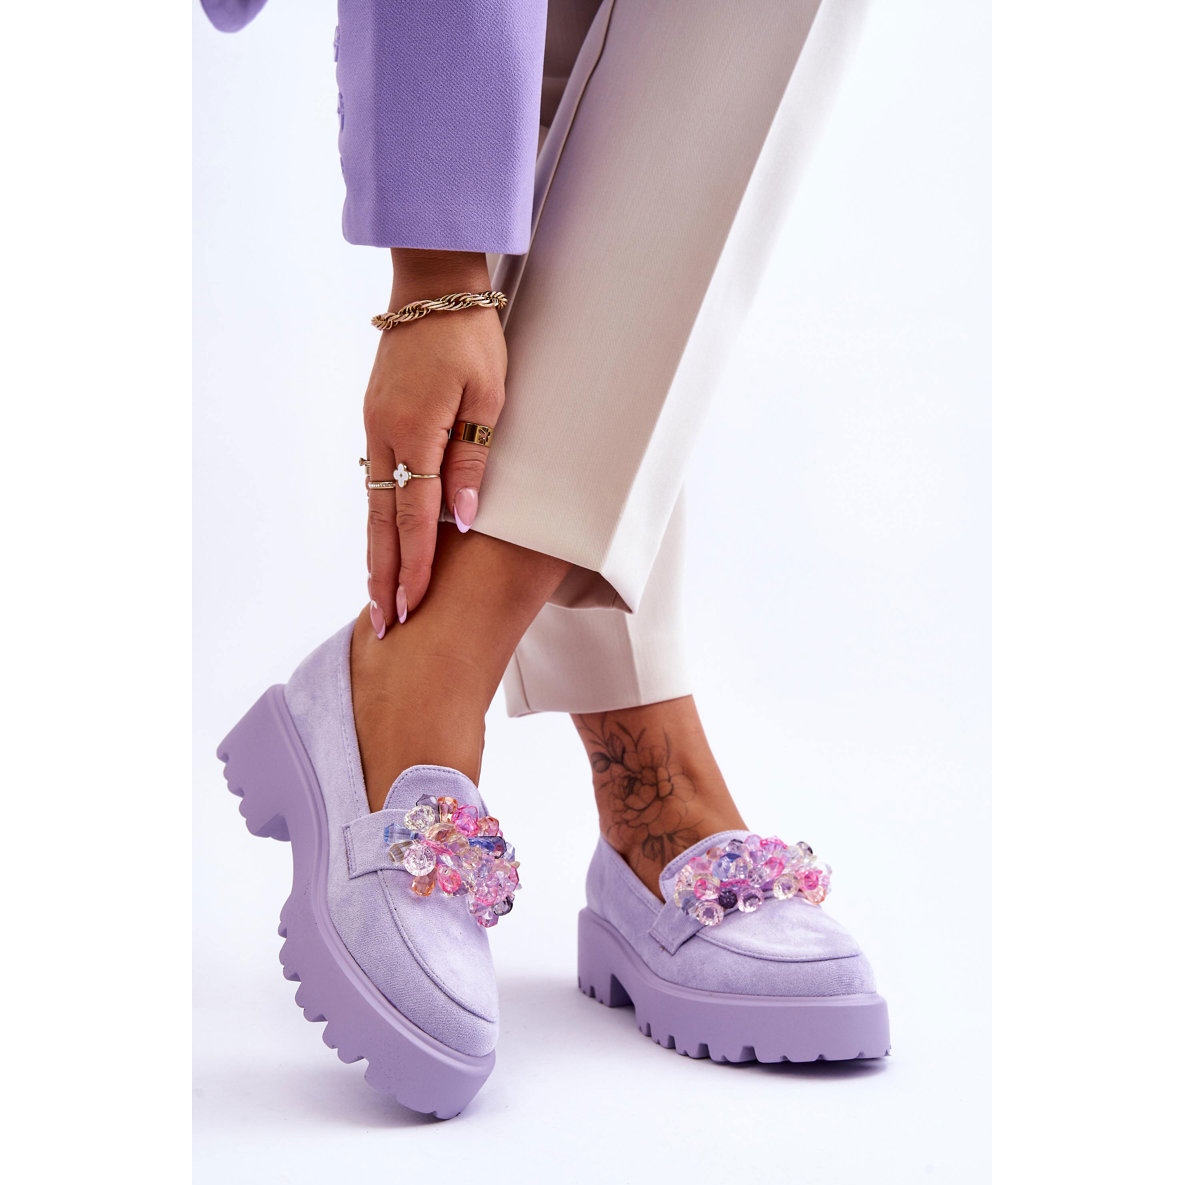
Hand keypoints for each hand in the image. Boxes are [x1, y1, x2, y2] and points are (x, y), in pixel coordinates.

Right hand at [363, 248, 506, 634]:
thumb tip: (463, 521)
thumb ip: (472, 461)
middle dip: (383, 573)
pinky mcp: (376, 419)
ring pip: (373, 503)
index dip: (414, 564)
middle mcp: (385, 435)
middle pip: (382, 520)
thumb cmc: (471, 339)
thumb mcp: (488, 399)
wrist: (434, 288)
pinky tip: (382, 541)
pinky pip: (376, 480)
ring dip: (377, 551)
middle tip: (383, 621)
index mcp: (415, 431)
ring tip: (379, 594)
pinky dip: (379, 518)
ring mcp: (374, 427)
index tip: (411, 604)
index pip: (415, 514)